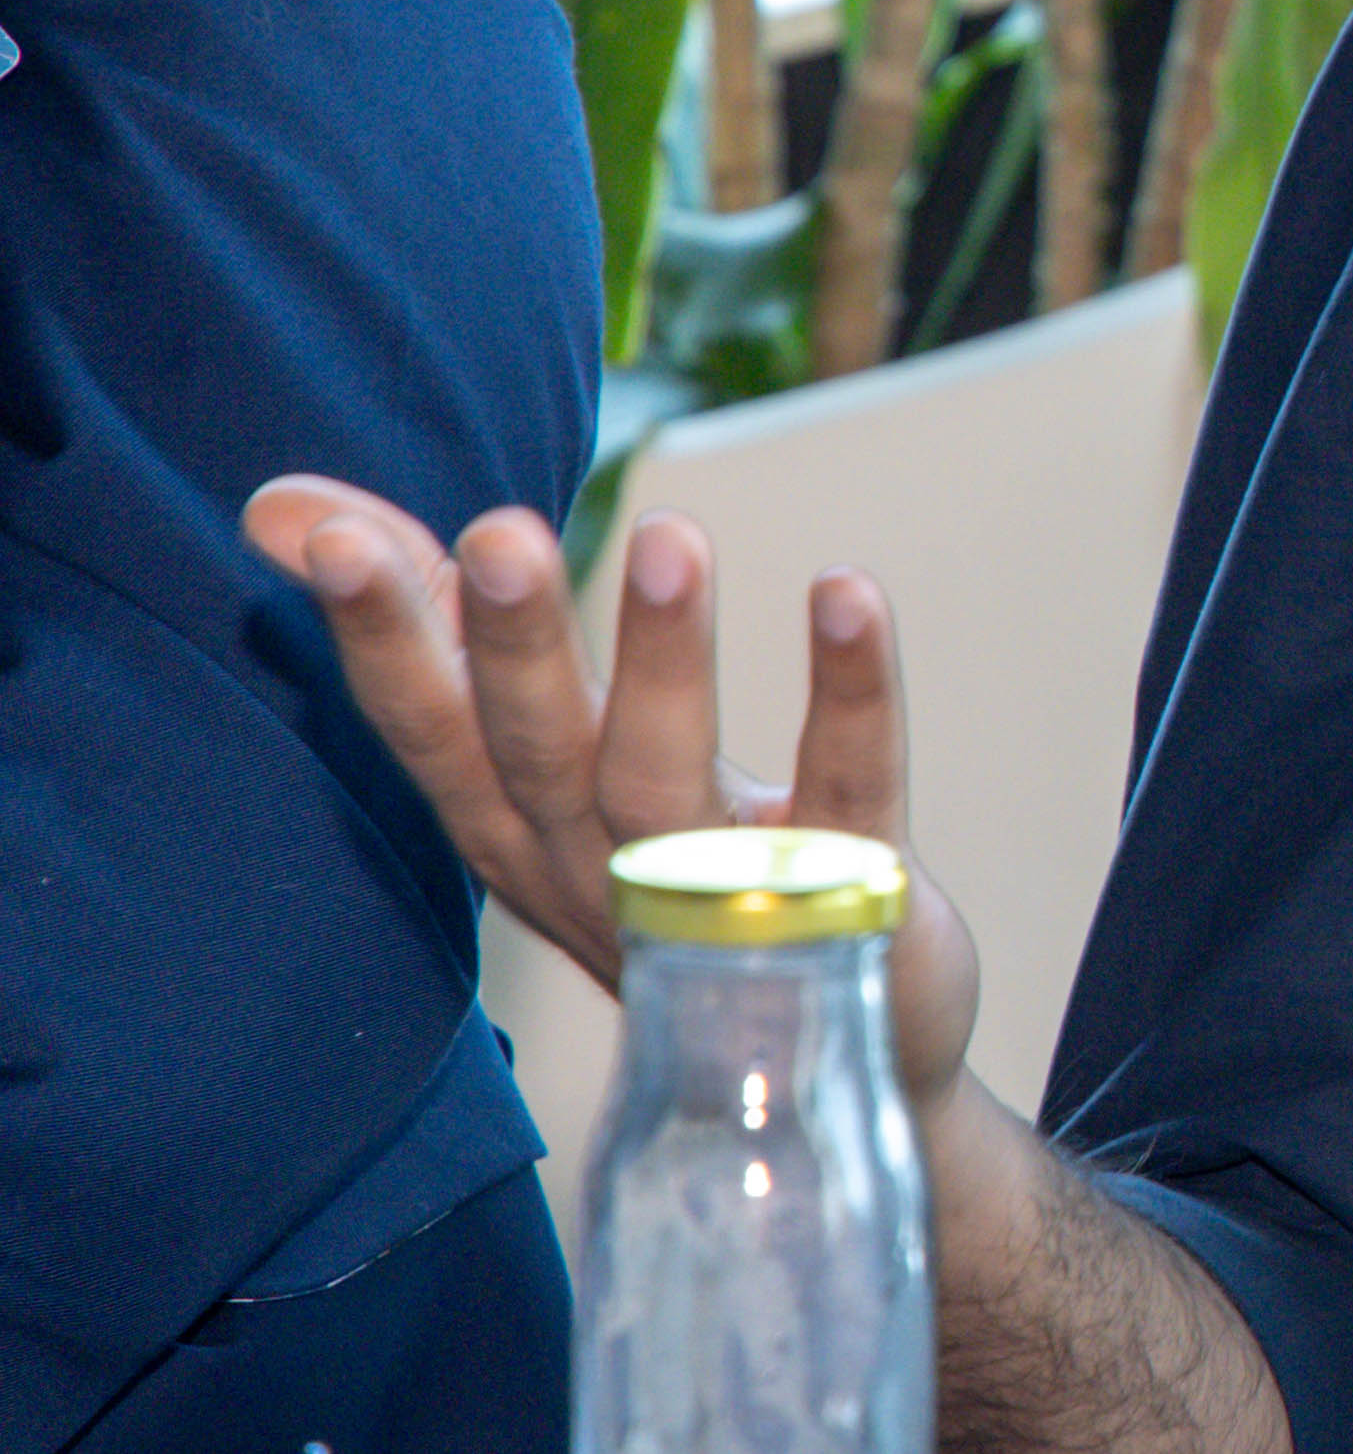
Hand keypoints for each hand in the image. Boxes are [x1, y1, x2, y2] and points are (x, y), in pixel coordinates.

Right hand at [243, 478, 983, 1107]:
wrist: (817, 1069)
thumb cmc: (658, 872)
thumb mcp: (537, 752)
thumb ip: (435, 620)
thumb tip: (283, 504)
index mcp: (515, 826)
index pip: (429, 731)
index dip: (382, 640)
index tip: (332, 541)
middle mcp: (594, 868)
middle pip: (537, 752)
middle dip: (511, 645)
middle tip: (499, 532)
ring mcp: (712, 898)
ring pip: (668, 779)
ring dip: (665, 659)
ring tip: (671, 535)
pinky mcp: (843, 900)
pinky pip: (844, 787)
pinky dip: (849, 692)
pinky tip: (847, 591)